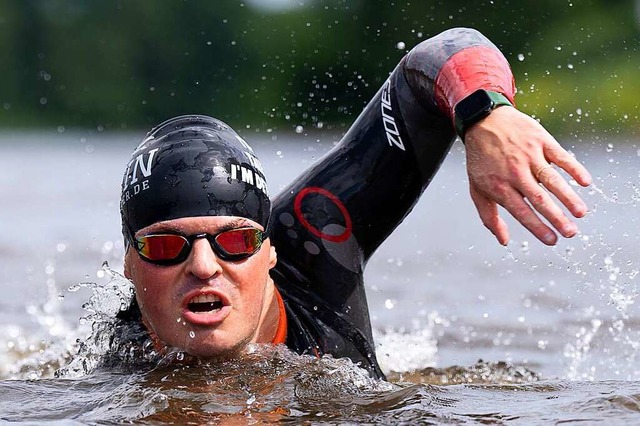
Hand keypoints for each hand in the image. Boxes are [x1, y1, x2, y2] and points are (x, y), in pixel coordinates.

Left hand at [464, 106, 591, 245]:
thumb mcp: (477, 188)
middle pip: (539, 198)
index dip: (537, 227)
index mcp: (499, 186)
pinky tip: (585, 182)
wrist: (483, 121)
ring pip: (551, 179)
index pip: (521, 211)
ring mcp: (529, 155)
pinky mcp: (541, 140)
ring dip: (568, 197)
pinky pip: (560, 156)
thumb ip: (489, 216)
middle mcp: (514, 172)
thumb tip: (504, 241)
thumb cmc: (481, 160)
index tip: (552, 241)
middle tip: (571, 233)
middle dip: (556, 217)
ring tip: (581, 213)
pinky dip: (573, 168)